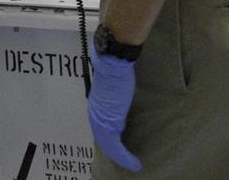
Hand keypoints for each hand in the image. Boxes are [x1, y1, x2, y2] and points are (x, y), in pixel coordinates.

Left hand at [87, 52, 141, 171]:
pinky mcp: (108, 124)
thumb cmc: (116, 72)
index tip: (120, 149)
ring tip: (132, 164)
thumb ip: (113, 102)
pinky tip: (134, 163)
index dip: (110, 142)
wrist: (114, 64)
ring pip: (109, 147)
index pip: (101, 131)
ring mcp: (100, 120)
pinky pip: (115, 147)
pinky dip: (125, 158)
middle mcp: (94, 115)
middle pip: (103, 141)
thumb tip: (119, 108)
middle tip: (126, 161)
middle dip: (114, 153)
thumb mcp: (114, 91)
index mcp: (95, 108)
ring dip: (121, 158)